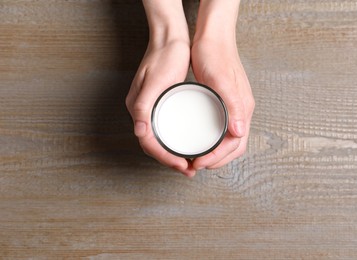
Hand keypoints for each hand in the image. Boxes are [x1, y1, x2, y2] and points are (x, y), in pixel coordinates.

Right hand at [126, 0, 195, 176]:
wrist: (170, 38)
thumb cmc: (164, 56)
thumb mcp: (155, 81)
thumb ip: (143, 107)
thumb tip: (139, 132)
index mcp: (138, 108)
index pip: (149, 142)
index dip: (165, 157)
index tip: (183, 165)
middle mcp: (142, 111)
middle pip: (154, 144)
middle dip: (170, 160)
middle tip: (190, 170)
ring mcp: (150, 108)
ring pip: (160, 138)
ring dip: (173, 154)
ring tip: (189, 163)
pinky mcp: (160, 103)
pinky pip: (165, 129)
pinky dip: (174, 141)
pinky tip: (186, 143)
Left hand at [191, 0, 254, 169]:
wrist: (213, 37)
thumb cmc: (215, 55)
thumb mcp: (222, 80)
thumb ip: (233, 106)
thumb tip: (239, 133)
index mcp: (243, 109)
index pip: (235, 145)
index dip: (217, 158)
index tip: (199, 163)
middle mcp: (240, 111)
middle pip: (233, 146)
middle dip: (216, 160)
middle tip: (195, 165)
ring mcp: (233, 107)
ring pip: (227, 139)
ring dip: (214, 153)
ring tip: (196, 157)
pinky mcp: (224, 102)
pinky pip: (221, 128)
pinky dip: (212, 140)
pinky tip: (198, 139)